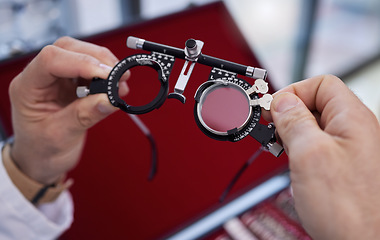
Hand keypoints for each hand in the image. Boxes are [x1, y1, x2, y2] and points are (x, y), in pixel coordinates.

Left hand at [8, 37, 128, 184]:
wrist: (42, 160)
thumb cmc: (40, 149)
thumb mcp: (60, 136)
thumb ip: (84, 115)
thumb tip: (109, 99)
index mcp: (27, 87)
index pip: (52, 60)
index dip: (82, 63)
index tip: (107, 75)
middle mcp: (42, 77)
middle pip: (68, 50)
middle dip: (97, 59)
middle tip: (119, 75)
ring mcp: (58, 80)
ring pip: (82, 55)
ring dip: (105, 66)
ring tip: (120, 83)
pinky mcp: (72, 85)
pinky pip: (92, 71)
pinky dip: (107, 77)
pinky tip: (117, 88)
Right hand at [265, 75, 379, 238]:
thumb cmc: (350, 209)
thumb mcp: (309, 155)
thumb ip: (293, 121)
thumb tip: (280, 102)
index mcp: (351, 119)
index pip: (320, 84)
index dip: (293, 92)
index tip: (273, 110)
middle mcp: (354, 132)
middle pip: (315, 105)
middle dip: (289, 116)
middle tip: (274, 134)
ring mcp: (350, 151)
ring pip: (314, 128)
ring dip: (293, 136)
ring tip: (284, 153)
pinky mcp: (343, 169)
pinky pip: (318, 149)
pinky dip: (301, 153)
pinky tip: (295, 167)